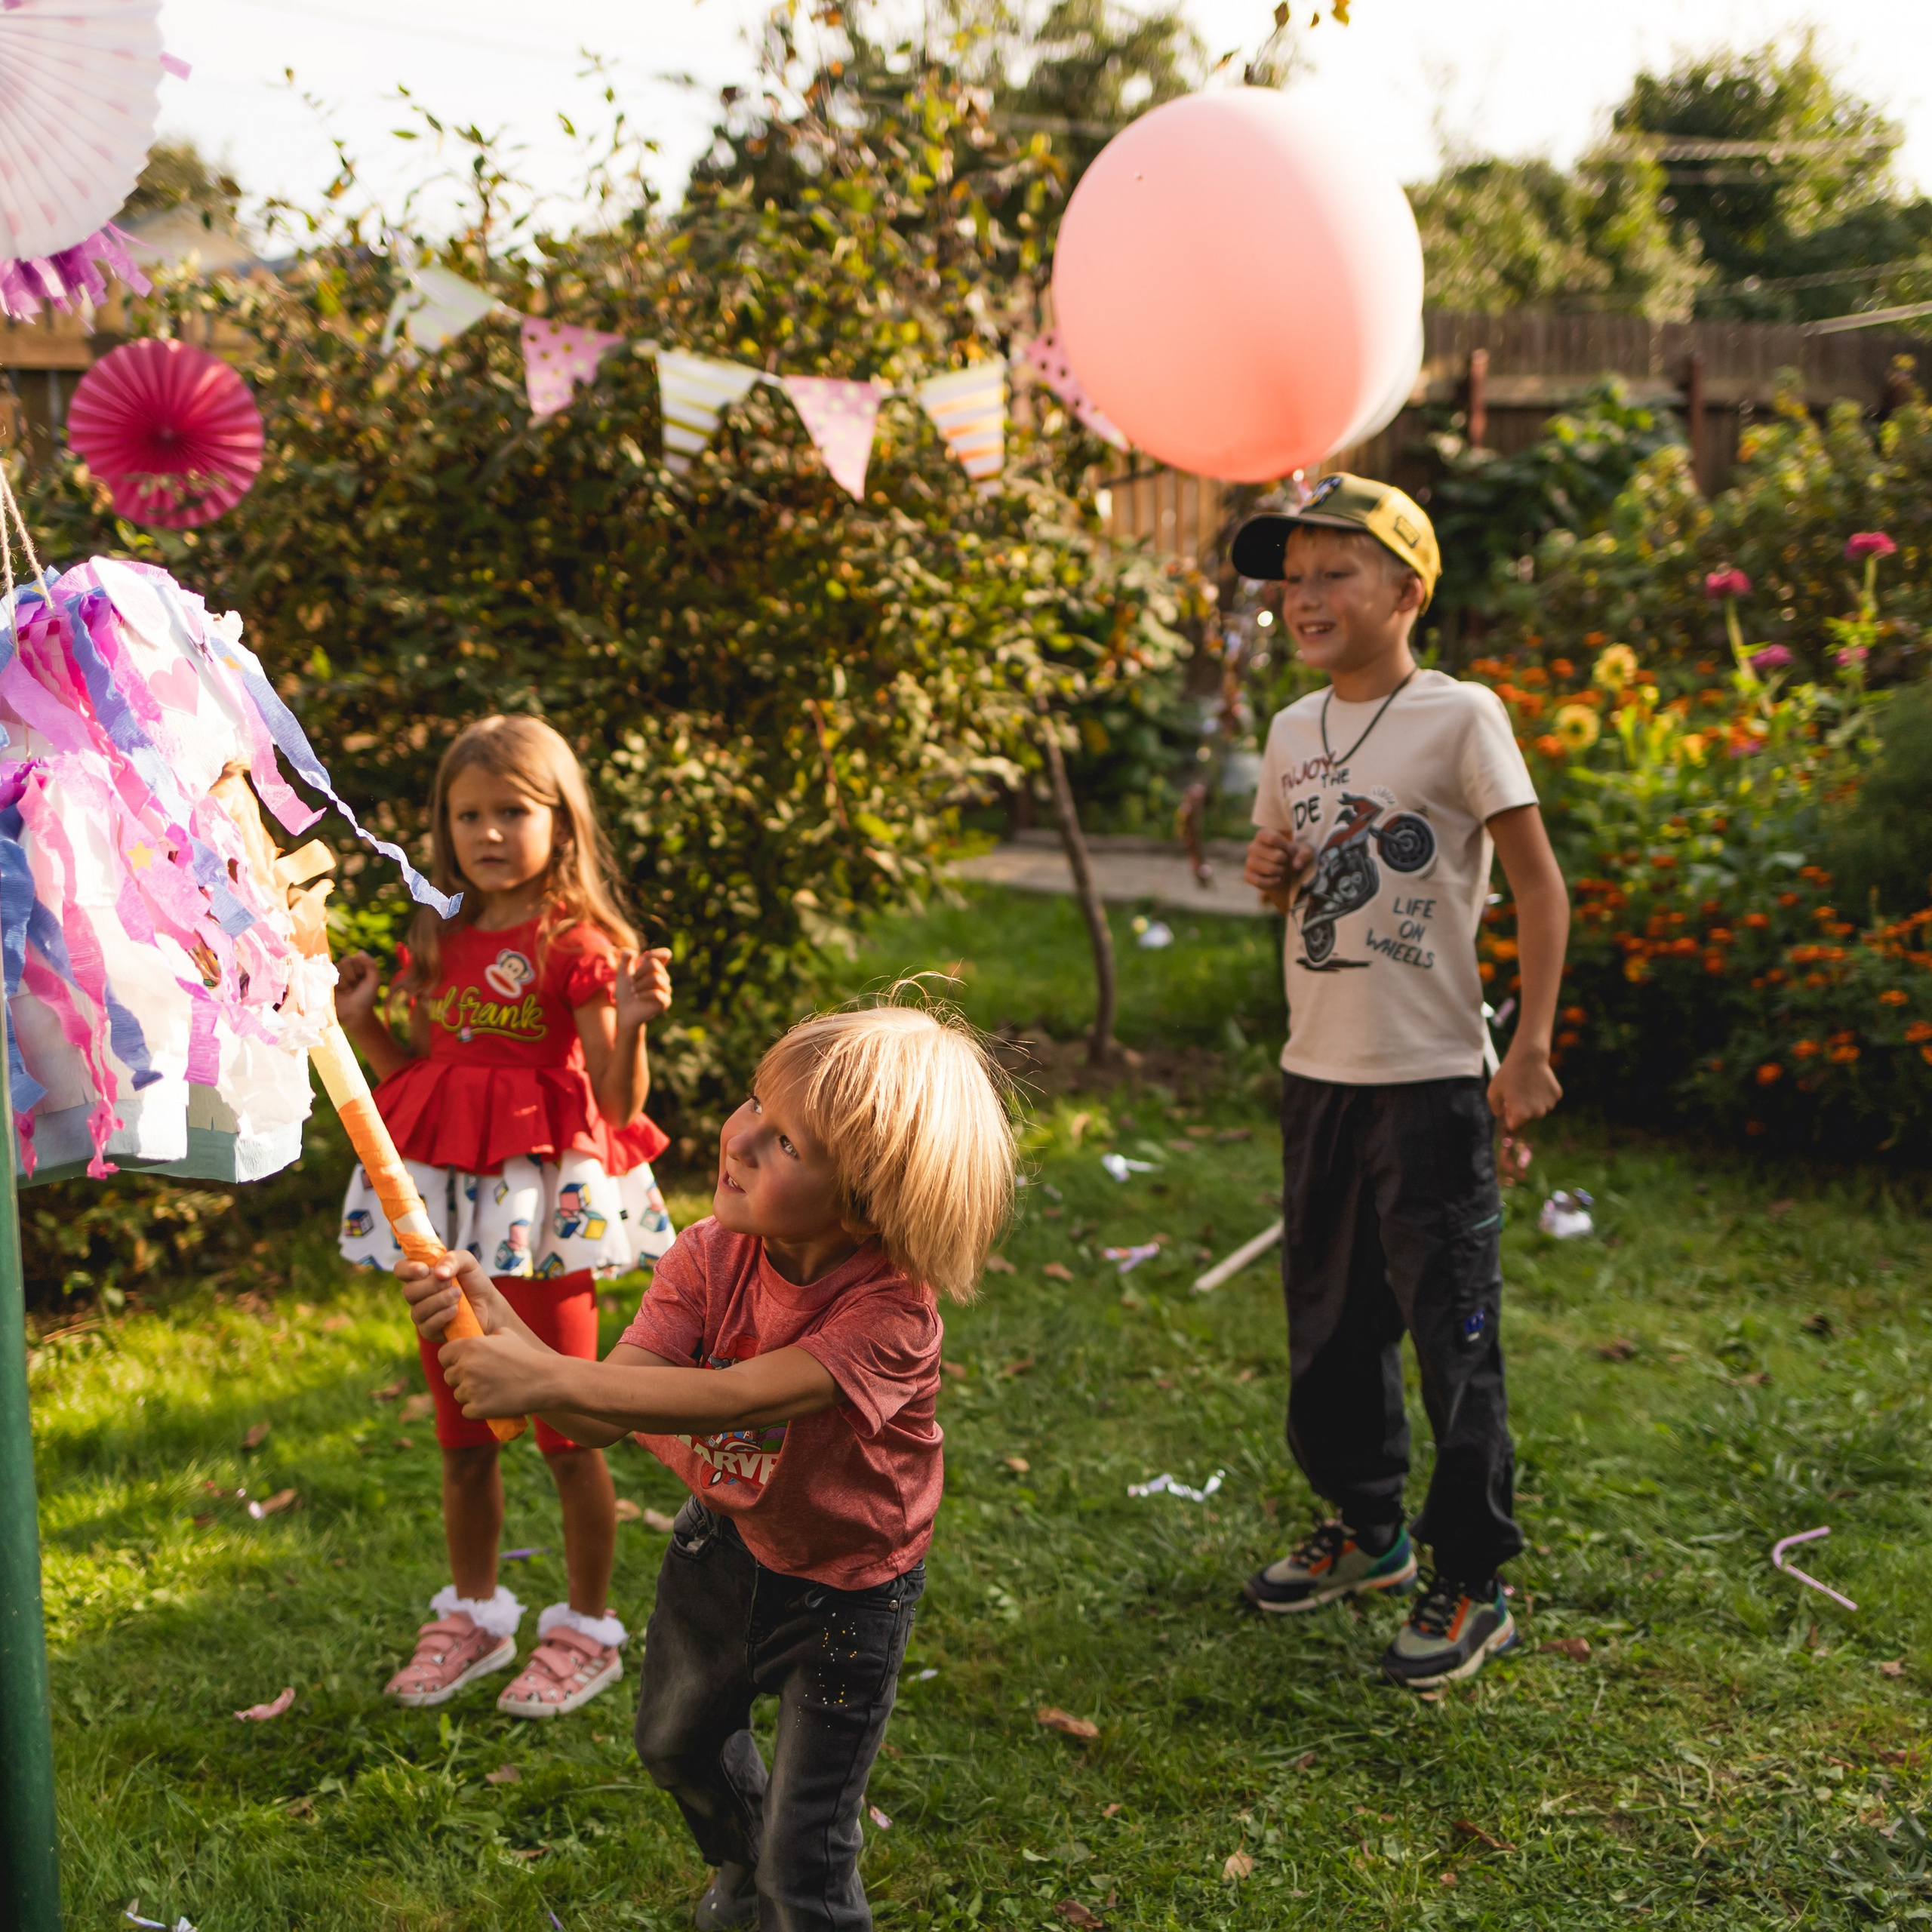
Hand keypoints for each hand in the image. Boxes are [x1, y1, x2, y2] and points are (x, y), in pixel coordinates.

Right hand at [333, 950, 381, 1025]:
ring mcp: (335, 975)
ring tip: (347, 991)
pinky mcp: (327, 982)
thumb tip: (359, 952)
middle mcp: (346, 968)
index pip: (356, 958)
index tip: (363, 981)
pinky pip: (327, 975)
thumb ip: (371, 965)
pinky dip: (335, 985)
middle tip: (354, 987)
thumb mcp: (374, 981)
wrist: (355, 1013)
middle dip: (352, 976)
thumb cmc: (366, 997)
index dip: (360, 970)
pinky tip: (339, 992)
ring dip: (344, 983)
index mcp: (358, 965)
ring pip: (336, 968)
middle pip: (345, 961)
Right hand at [397, 1249, 508, 1339]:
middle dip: (431, 1286)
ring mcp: (422, 1314)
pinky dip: (442, 1316)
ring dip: (440, 1300)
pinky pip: (427, 1326)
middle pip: (408, 1291)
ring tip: (458, 1295)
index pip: (401, 1270)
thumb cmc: (475, 1282)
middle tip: (451, 1283)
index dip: (408, 1270)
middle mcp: (418, 1295)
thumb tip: (438, 1272)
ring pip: (418, 1309)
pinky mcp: (430, 1331)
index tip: (425, 1270)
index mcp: (422, 1275)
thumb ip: (453, 1259)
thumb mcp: (468, 1262)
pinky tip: (455, 1310)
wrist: (490, 1306)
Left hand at [440, 1326, 555, 1419]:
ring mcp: (471, 1388)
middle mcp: (467, 1366)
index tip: (461, 1364)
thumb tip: (475, 1339)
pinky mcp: (478, 1408)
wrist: (545, 1380)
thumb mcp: (506, 1336)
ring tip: (492, 1391)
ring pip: (458, 1395)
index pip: (443, 1355)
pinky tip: (493, 1403)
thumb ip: (484, 1338)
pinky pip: (467, 1411)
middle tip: (481, 1380)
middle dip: (461, 1379)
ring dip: (470, 1395)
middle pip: (449, 1377)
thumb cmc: (526, 1356)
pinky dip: (477, 1409)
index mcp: (471, 1346)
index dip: (451, 1360)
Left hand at [615, 947, 672, 1027]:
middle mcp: (664, 978)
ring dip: (639, 984)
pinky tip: (637, 997)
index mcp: (656, 969)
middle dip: (638, 972)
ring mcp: (666, 990)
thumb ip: (625, 958)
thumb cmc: (625, 991)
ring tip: (633, 991)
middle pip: (654, 964)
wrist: (625, 1011)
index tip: (641, 961)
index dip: (654, 954)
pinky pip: (656, 993)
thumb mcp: (622, 972)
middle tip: (631, 983)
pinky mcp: (665, 1002)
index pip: (665, 954)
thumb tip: (632, 952)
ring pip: (655, 978)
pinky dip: (643, 994)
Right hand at [1244, 830, 1312, 896]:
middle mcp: (1253, 846)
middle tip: (1285, 861)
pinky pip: (1260, 881)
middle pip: (1275, 856)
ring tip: (1281, 870)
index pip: (1273, 838)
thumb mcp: (1304, 852)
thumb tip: (1296, 865)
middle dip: (1285, 861)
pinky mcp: (1247, 875)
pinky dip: (1273, 882)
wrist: (1286, 873)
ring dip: (1280, 872)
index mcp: (1263, 835)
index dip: (1286, 847)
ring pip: (1269, 869)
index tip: (1290, 851)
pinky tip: (1277, 879)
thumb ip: (1304, 855)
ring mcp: (1249, 861)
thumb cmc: (1294, 856)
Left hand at [1488, 1043, 1561, 1131]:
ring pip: (1538, 1110)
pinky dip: (1541, 1095)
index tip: (1507, 1111)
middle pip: (1526, 1119)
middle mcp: (1538, 1113)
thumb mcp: (1493, 1094)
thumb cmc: (1507, 1075)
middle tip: (1514, 1094)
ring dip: (1531, 1103)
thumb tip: (1504, 1121)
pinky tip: (1536, 1083)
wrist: (1527, 1056)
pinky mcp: (1557, 1095)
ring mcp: (1550, 1105)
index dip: (1508, 1118)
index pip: (1514, 1127)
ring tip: (1525, 1086)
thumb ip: (1496, 1111)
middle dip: (1519, 1111)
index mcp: (1522, 1115)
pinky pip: (1546, 1100)